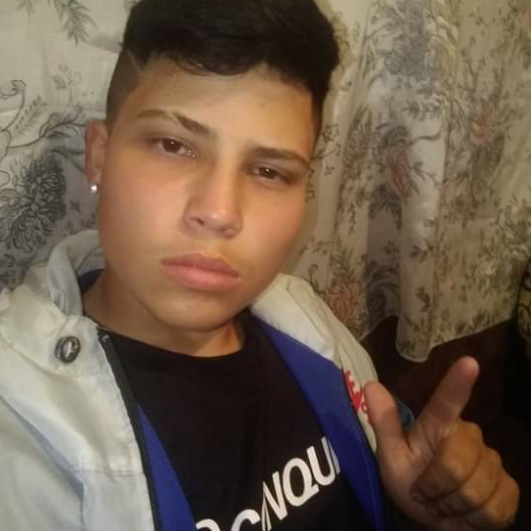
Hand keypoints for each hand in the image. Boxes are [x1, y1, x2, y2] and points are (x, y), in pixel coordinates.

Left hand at [364, 357, 519, 529]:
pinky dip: (474, 520)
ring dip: (452, 506)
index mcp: (437, 425)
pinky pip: (495, 508)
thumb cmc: (411, 482)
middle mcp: (468, 436)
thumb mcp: (391, 457)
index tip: (469, 362)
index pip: (447, 402)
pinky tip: (466, 514)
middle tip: (426, 494)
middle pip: (455, 465)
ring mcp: (492, 461)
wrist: (434, 519)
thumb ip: (384, 424)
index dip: (458, 383)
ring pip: (475, 490)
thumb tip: (370, 385)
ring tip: (444, 503)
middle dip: (436, 488)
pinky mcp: (508, 488)